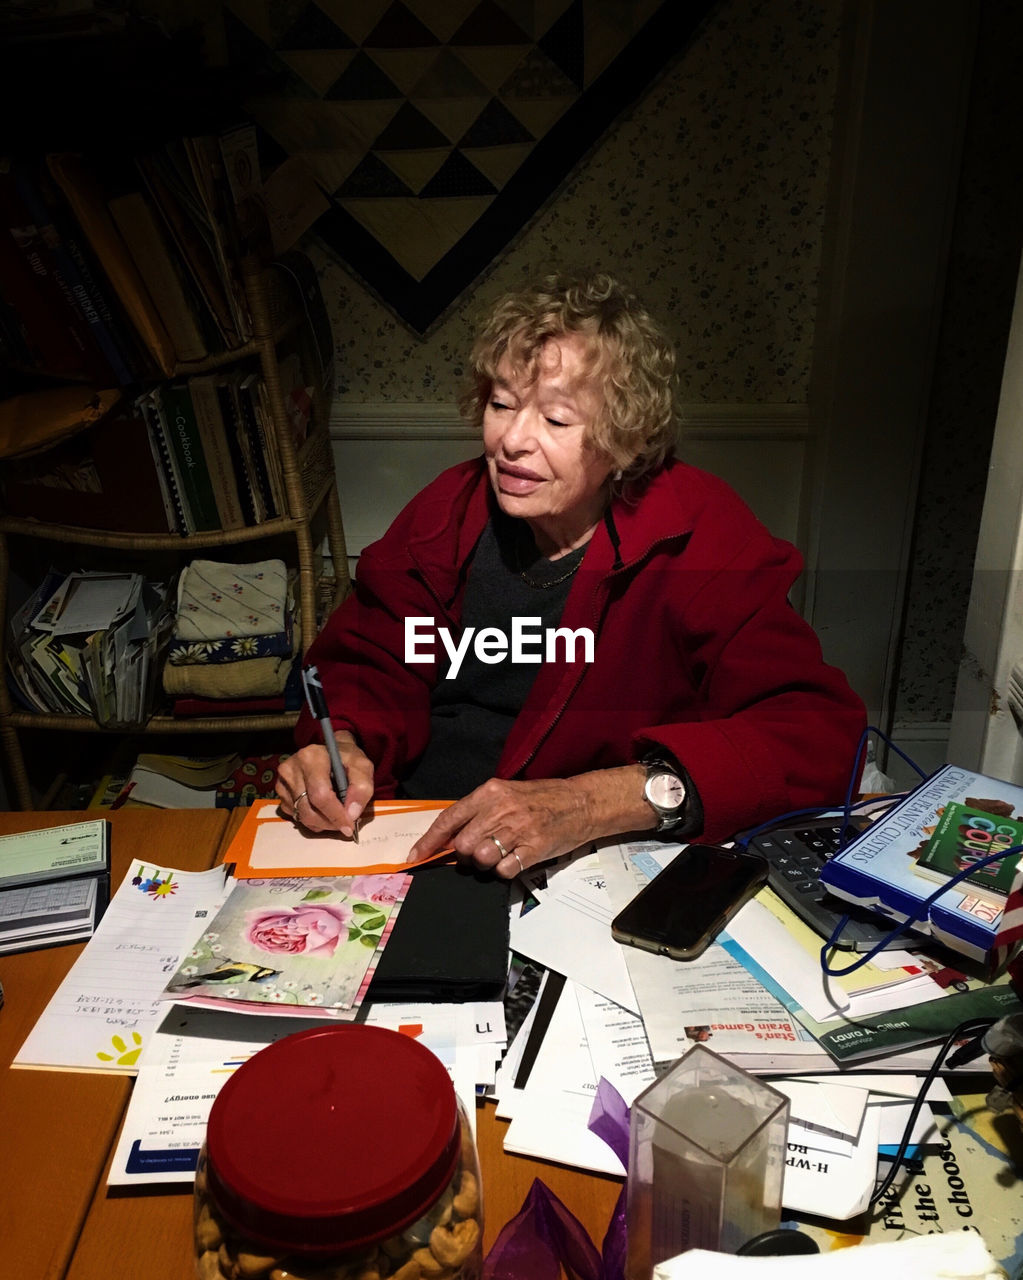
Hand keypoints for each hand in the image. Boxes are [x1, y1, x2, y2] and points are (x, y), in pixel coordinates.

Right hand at [275, 733, 372, 837]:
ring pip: (302, 816)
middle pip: (308, 809)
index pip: (320, 794)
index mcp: (310, 758)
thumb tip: (351, 814)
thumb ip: (361, 787)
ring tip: (335, 815)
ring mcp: (282, 782)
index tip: (349, 826)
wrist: (330, 751)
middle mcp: (291, 769)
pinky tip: (323, 810)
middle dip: (329, 822)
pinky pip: (296, 816)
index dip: (336, 814)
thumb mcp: (362, 766)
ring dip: (322, 823)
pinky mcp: (280, 794)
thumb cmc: (346, 758)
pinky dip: (313, 820)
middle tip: (345, 824)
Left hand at [407, 766, 654, 877]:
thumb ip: (479, 812)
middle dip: (464, 855)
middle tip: (477, 853)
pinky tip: (514, 860)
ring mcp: (519, 829)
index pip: (449, 819)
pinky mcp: (535, 848)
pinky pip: (504, 871)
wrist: (582, 802)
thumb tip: (449, 838)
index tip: (414, 858)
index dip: (429, 841)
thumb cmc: (541, 798)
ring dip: (484, 864)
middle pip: (462, 844)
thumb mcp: (507, 793)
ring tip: (498, 855)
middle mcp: (502, 809)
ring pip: (481, 859)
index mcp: (490, 792)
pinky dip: (503, 872)